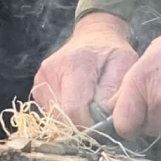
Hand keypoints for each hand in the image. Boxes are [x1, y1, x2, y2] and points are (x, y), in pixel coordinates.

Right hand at [32, 12, 138, 127]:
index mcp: (74, 63)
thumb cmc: (111, 52)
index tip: (104, 121)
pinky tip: (77, 100)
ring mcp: (40, 80)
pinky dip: (65, 113)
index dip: (90, 123)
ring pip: (54, 118)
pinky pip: (50, 113)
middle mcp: (50, 71)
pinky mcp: (37, 87)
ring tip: (88, 103)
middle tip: (98, 114)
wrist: (93, 36)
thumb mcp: (124, 64)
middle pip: (62, 116)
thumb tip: (101, 117)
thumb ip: (114, 91)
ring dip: (72, 119)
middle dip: (82, 122)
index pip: (73, 109)